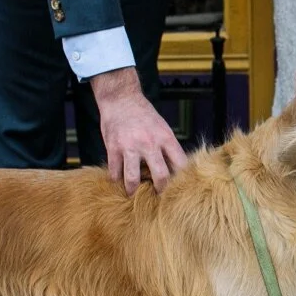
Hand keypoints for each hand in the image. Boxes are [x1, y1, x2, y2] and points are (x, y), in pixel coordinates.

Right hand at [89, 67, 188, 195]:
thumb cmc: (145, 116)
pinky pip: (115, 172)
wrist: (121, 99)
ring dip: (134, 190)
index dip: (181, 181)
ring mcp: (130, 146)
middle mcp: (150, 143)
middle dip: (161, 190)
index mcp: (166, 138)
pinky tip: (119, 180)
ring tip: (134, 194)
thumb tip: (177, 172)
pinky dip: (117, 179)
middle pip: (161, 176)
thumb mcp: (163, 129)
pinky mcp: (113, 148)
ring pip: (133, 178)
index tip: (179, 189)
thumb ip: (168, 149)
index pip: (181, 165)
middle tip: (158, 197)